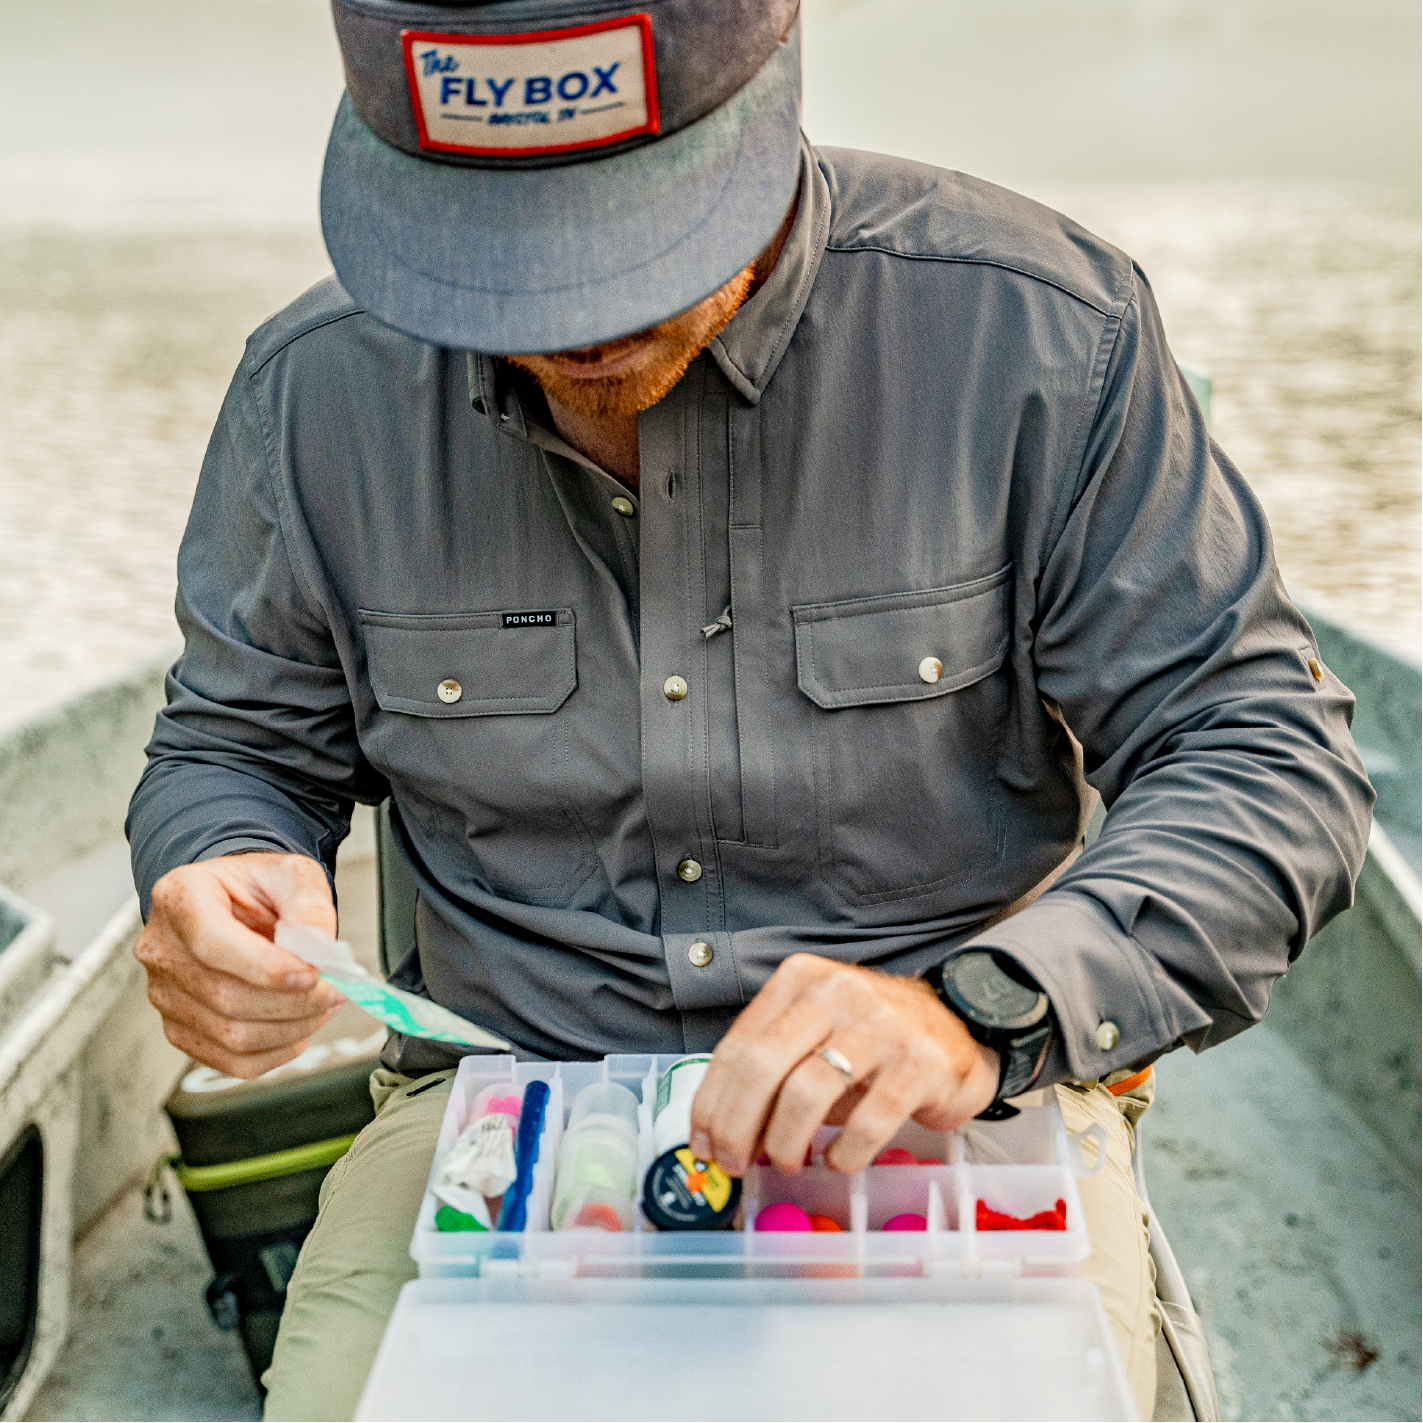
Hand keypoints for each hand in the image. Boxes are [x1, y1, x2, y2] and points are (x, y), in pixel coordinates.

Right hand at [136, 852, 344, 1078]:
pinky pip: (232, 1061)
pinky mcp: (181, 1028)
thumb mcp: (291, 873)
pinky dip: (277, 1051)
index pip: (213, 943)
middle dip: (293, 1002)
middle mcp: (163, 949)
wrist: (235, 904)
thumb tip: (318, 945)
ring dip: (292, 1028)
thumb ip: (308, 902)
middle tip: (336, 990)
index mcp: (181, 898)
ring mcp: (166, 994)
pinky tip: (301, 1027)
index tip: (312, 974)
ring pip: (231, 1036)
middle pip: (225, 997)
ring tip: (324, 1005)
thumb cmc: (255, 888)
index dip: (265, 967)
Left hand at [689, 953, 999, 1175]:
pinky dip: (844, 1153)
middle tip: (735, 1163)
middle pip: (762, 1066)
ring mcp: (881, 1025)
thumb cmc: (871, 1038)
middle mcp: (837, 992)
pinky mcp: (919, 1064)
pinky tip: (839, 1160)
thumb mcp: (815, 1032)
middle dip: (737, 1126)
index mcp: (800, 979)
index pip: (738, 1045)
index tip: (703, 1143)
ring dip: (786, 1142)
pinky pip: (866, 1122)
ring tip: (787, 1163)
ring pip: (806, 1093)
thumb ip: (771, 1068)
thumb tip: (722, 1132)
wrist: (958, 1025)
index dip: (712, 1102)